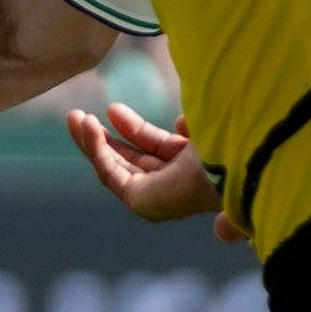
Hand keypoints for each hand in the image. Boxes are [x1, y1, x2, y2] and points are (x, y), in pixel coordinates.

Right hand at [67, 101, 235, 236]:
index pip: (154, 148)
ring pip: (113, 167)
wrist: (237, 164)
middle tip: (79, 116)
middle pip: (128, 161)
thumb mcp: (206, 125)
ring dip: (91, 142)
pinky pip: (110, 173)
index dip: (133, 128)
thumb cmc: (230, 144)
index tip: (113, 109)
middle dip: (103, 139)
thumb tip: (181, 122)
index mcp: (191, 168)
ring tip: (73, 118)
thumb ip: (192, 126)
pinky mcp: (140, 202)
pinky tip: (87, 125)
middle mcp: (172, 187)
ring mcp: (155, 197)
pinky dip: (96, 149)